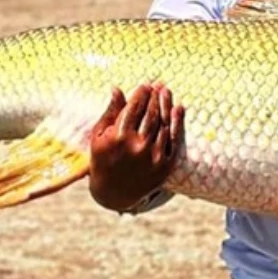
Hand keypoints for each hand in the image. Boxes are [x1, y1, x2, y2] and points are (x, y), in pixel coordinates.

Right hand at [88, 83, 184, 212]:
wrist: (114, 193)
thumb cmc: (103, 159)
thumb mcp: (99, 136)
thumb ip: (111, 112)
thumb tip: (117, 89)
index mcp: (119, 138)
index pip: (134, 108)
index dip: (141, 94)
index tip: (145, 85)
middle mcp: (138, 146)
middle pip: (151, 114)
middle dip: (155, 97)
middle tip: (158, 85)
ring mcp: (154, 157)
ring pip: (164, 124)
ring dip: (166, 105)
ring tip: (166, 92)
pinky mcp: (165, 166)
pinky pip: (174, 140)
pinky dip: (177, 122)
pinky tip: (178, 108)